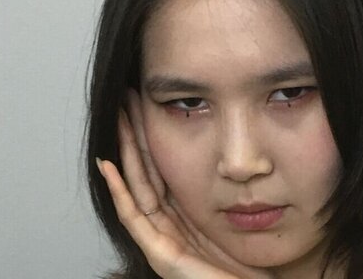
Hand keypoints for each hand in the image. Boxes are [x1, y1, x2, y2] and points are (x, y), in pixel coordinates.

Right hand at [96, 90, 273, 278]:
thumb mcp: (242, 212)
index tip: (148, 100)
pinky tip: (110, 166)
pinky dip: (119, 191)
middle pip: (144, 171)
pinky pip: (134, 218)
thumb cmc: (252, 264)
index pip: (163, 166)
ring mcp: (163, 239)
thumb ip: (234, 187)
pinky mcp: (162, 255)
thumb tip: (245, 150)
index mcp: (186, 213)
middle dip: (135, 134)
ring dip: (124, 152)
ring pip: (136, 186)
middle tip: (126, 99)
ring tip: (117, 120)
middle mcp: (170, 224)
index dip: (153, 133)